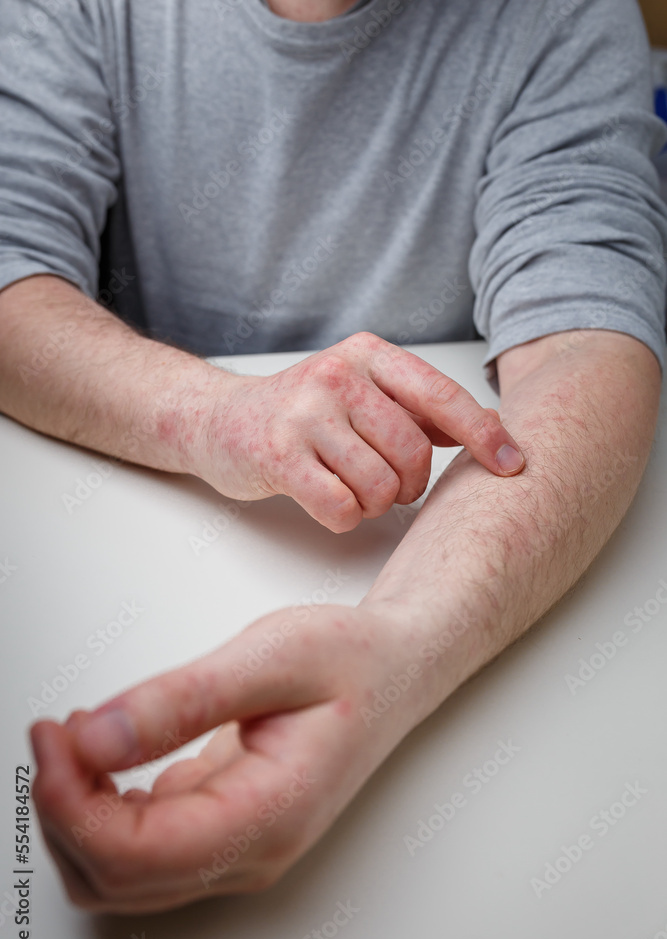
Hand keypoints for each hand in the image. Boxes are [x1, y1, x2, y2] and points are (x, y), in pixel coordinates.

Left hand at [29, 603, 436, 913]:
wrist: (395, 667)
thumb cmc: (352, 661)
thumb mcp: (270, 658)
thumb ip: (180, 701)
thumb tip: (96, 738)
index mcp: (270, 815)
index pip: (135, 853)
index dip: (70, 802)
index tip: (52, 736)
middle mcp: (251, 851)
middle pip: (114, 878)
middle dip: (63, 809)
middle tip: (56, 732)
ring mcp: (237, 848)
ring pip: (119, 874)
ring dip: (78, 814)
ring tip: (76, 739)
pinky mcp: (224, 829)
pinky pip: (140, 848)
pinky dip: (101, 809)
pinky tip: (106, 752)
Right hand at [193, 331, 523, 531]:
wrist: (220, 420)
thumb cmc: (302, 413)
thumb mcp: (361, 391)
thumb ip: (417, 408)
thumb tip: (490, 428)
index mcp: (368, 357)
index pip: (441, 396)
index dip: (483, 434)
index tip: (513, 464)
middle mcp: (338, 377)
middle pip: (412, 453)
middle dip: (410, 486)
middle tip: (389, 487)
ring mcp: (305, 414)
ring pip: (379, 486)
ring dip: (374, 504)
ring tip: (352, 490)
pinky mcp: (278, 455)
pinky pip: (340, 507)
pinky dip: (344, 517)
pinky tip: (329, 502)